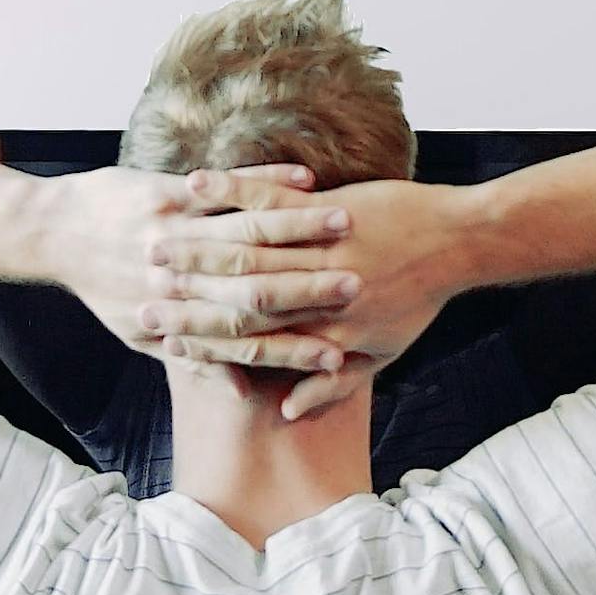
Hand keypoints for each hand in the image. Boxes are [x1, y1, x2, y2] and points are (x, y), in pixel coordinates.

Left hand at [40, 163, 356, 355]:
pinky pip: (225, 187)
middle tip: (361, 286)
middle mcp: (177, 279)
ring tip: (347, 224)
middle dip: (312, 286)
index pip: (245, 341)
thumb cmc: (102, 286)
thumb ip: (192, 362)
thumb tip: (239, 392)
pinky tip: (304, 178)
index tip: (339, 352)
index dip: (293, 347)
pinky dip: (265, 182)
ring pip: (247, 231)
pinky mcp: (163, 193)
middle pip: (256, 288)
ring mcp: (171, 231)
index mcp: (176, 318)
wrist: (52, 233)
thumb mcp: (138, 334)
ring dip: (301, 227)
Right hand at [145, 177, 470, 418]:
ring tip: (150, 239)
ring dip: (192, 243)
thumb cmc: (419, 299)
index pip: (246, 342)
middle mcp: (315, 294)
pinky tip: (193, 184)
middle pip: (233, 296)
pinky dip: (228, 190)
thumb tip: (286, 410)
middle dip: (181, 294)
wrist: (460, 243)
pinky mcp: (327, 207)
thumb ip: (332, 384)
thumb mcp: (382, 353)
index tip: (158, 339)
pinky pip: (268, 197)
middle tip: (136, 293)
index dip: (198, 341)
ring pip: (243, 248)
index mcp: (323, 332)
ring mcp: (321, 249)